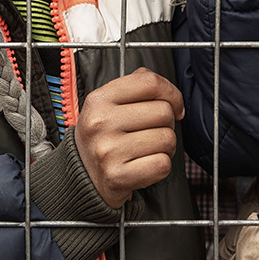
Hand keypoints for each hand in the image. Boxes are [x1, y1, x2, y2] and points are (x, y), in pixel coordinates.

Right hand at [73, 68, 181, 208]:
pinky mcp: (117, 177)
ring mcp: (108, 151)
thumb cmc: (103, 137)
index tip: (174, 106)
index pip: (149, 82)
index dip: (171, 93)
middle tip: (154, 133)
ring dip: (166, 146)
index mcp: (99, 100)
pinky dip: (161, 166)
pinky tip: (146, 165)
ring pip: (167, 139)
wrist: (83, 177)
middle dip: (168, 124)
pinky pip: (162, 164)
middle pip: (163, 111)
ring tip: (148, 150)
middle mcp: (100, 123)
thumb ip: (133, 87)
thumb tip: (165, 88)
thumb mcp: (107, 105)